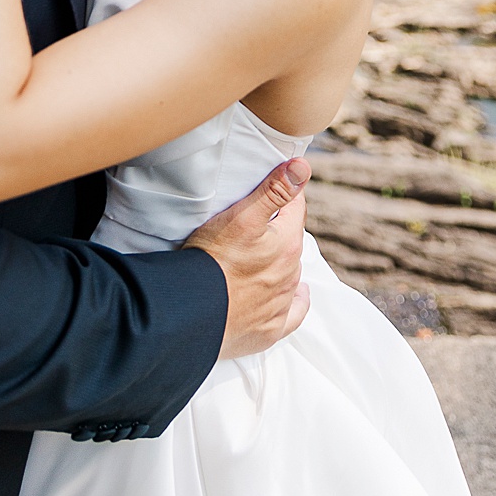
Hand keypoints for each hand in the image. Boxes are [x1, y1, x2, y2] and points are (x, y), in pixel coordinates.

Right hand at [187, 158, 310, 359]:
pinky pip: (292, 313)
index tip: (267, 192)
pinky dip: (294, 303)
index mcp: (287, 244)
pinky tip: (293, 296)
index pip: (294, 208)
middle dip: (277, 232)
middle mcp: (290, 274)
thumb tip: (303, 167)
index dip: (281, 196)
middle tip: (250, 228)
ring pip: (289, 274)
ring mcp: (281, 303)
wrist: (192, 313)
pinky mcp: (270, 329)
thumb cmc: (211, 261)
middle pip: (290, 242)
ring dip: (277, 264)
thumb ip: (274, 191)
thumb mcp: (240, 218)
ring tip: (253, 259)